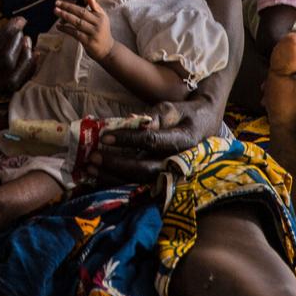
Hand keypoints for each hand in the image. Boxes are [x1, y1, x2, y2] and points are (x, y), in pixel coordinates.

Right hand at [0, 0, 32, 94]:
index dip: (7, 32)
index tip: (20, 19)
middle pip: (1, 65)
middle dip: (16, 44)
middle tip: (22, 28)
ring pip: (9, 81)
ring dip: (23, 61)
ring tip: (27, 41)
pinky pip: (9, 87)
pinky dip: (24, 73)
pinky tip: (31, 56)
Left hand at [53, 0, 112, 59]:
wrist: (107, 50)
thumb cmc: (102, 32)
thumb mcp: (102, 18)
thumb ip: (96, 8)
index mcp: (100, 17)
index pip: (83, 9)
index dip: (71, 6)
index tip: (60, 2)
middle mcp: (98, 24)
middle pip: (80, 14)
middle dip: (67, 9)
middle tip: (56, 5)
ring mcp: (93, 33)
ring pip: (77, 23)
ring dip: (65, 17)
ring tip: (56, 12)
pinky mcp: (88, 42)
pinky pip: (75, 34)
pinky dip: (66, 29)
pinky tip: (59, 26)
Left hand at [77, 111, 212, 188]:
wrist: (205, 129)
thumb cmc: (186, 115)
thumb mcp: (173, 108)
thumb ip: (154, 116)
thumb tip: (131, 120)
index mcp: (184, 141)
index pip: (152, 142)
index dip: (128, 139)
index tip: (105, 136)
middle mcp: (179, 163)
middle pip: (144, 169)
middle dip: (116, 164)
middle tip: (93, 156)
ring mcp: (172, 176)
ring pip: (140, 183)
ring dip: (113, 178)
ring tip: (90, 169)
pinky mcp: (163, 183)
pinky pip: (139, 187)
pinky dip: (118, 184)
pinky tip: (99, 179)